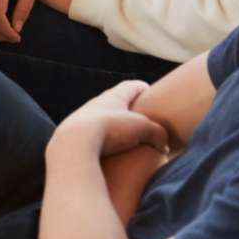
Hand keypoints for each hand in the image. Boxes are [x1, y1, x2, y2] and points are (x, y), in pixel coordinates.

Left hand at [52, 80, 169, 159]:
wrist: (75, 143)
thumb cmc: (111, 129)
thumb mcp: (143, 129)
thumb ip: (157, 133)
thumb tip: (163, 146)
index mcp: (112, 97)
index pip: (130, 87)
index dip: (141, 88)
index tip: (149, 92)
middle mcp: (95, 104)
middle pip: (115, 102)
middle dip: (127, 109)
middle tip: (140, 119)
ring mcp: (82, 120)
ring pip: (102, 119)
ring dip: (113, 127)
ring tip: (126, 139)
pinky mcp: (75, 137)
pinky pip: (93, 136)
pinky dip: (103, 141)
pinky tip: (109, 151)